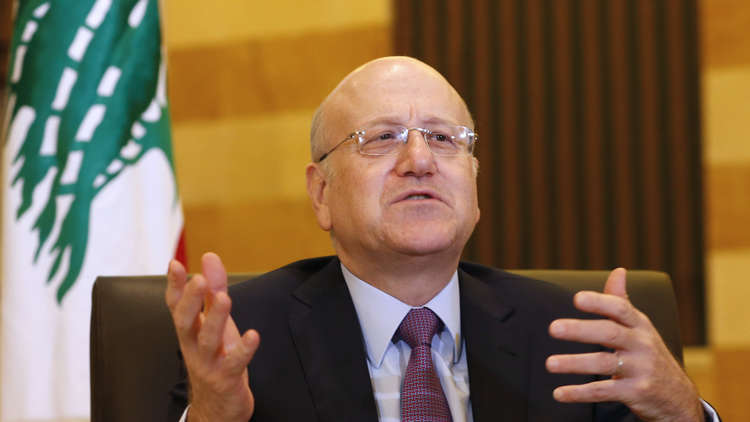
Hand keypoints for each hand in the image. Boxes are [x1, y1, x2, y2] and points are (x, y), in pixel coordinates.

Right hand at [165, 252, 259, 421]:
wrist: (218, 406)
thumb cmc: (217, 357)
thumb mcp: (215, 321)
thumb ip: (213, 289)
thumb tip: (209, 256)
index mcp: (190, 330)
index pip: (177, 305)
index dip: (175, 285)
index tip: (175, 264)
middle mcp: (194, 346)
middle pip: (185, 322)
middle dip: (191, 300)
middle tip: (199, 279)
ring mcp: (209, 364)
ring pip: (208, 341)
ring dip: (215, 319)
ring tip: (224, 298)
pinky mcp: (227, 378)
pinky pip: (235, 363)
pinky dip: (243, 350)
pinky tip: (253, 335)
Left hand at [545, 268, 704, 421]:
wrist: (678, 398)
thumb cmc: (649, 355)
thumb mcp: (640, 328)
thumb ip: (622, 302)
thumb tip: (618, 272)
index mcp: (639, 326)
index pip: (620, 309)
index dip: (599, 302)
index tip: (577, 298)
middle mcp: (641, 345)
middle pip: (610, 334)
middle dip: (580, 330)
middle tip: (553, 328)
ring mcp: (640, 370)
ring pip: (604, 364)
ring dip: (574, 363)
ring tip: (550, 363)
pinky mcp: (636, 393)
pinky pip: (604, 392)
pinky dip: (580, 393)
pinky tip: (560, 393)